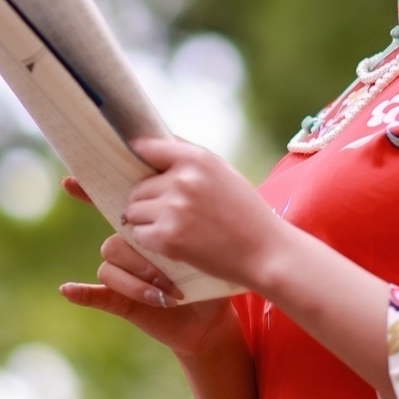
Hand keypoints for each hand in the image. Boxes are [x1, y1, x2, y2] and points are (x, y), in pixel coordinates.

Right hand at [59, 178, 231, 357]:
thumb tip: (181, 172)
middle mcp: (128, 245)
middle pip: (117, 232)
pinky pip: (96, 292)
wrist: (214, 314)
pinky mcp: (119, 299)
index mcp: (146, 224)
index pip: (115, 203)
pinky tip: (69, 289)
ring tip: (171, 291)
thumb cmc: (212, 270)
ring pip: (111, 260)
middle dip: (144, 250)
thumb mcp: (207, 234)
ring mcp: (122, 272)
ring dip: (140, 277)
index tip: (69, 181)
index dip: (88, 190)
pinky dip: (82, 291)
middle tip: (176, 262)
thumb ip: (188, 206)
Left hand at [121, 136, 287, 292]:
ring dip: (146, 221)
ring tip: (172, 227)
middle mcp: (182, 179)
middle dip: (148, 200)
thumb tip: (152, 149)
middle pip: (138, 186)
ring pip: (134, 210)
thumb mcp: (223, 172)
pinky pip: (138, 234)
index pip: (148, 148)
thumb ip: (190, 161)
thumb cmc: (246, 212)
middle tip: (169, 213)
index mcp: (197, 159)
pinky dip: (149, 240)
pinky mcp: (167, 237)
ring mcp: (173, 208)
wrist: (265, 251)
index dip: (140, 158)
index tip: (137, 166)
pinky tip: (171, 242)